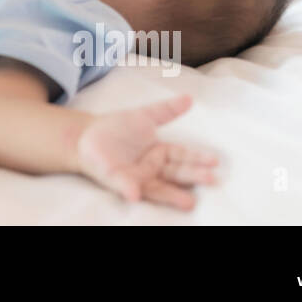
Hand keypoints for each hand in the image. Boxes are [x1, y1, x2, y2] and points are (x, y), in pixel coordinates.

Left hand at [74, 95, 218, 210]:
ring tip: (189, 203)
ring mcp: (137, 178)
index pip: (183, 156)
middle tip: (212, 180)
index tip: (215, 161)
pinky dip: (130, 190)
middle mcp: (152, 169)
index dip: (198, 159)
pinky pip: (125, 186)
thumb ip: (166, 111)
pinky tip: (135, 194)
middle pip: (176, 174)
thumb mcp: (144, 117)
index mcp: (159, 153)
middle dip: (193, 177)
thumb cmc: (117, 128)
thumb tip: (189, 98)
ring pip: (159, 188)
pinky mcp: (118, 181)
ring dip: (172, 196)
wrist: (86, 137)